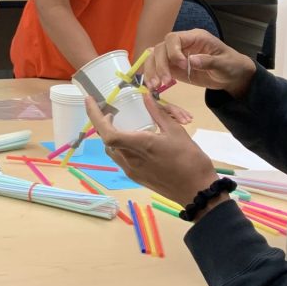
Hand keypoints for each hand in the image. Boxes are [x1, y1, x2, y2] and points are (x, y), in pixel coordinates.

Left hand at [87, 93, 216, 204]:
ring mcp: (131, 170)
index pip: (107, 132)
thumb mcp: (175, 131)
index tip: (89, 100)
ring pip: (112, 150)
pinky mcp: (136, 177)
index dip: (94, 116)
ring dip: (111, 135)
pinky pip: (120, 158)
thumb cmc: (189, 159)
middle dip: (103, 123)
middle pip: (107, 140)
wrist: (197, 190)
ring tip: (119, 122)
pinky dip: (120, 146)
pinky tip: (132, 140)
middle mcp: (130, 159)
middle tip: (107, 109)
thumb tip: (146, 95)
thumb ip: (158, 112)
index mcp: (138, 145)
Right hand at [143, 29, 256, 98]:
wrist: (232, 76)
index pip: (174, 38)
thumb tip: (190, 60)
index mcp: (195, 37)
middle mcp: (182, 45)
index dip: (173, 51)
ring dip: (152, 71)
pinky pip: (157, 69)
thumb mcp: (224, 64)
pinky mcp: (173, 68)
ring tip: (155, 86)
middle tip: (165, 81)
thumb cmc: (231, 65)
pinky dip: (152, 77)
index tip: (182, 65)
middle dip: (160, 64)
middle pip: (161, 48)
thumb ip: (208, 61)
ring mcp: (175, 56)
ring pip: (155, 58)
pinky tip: (153, 87)